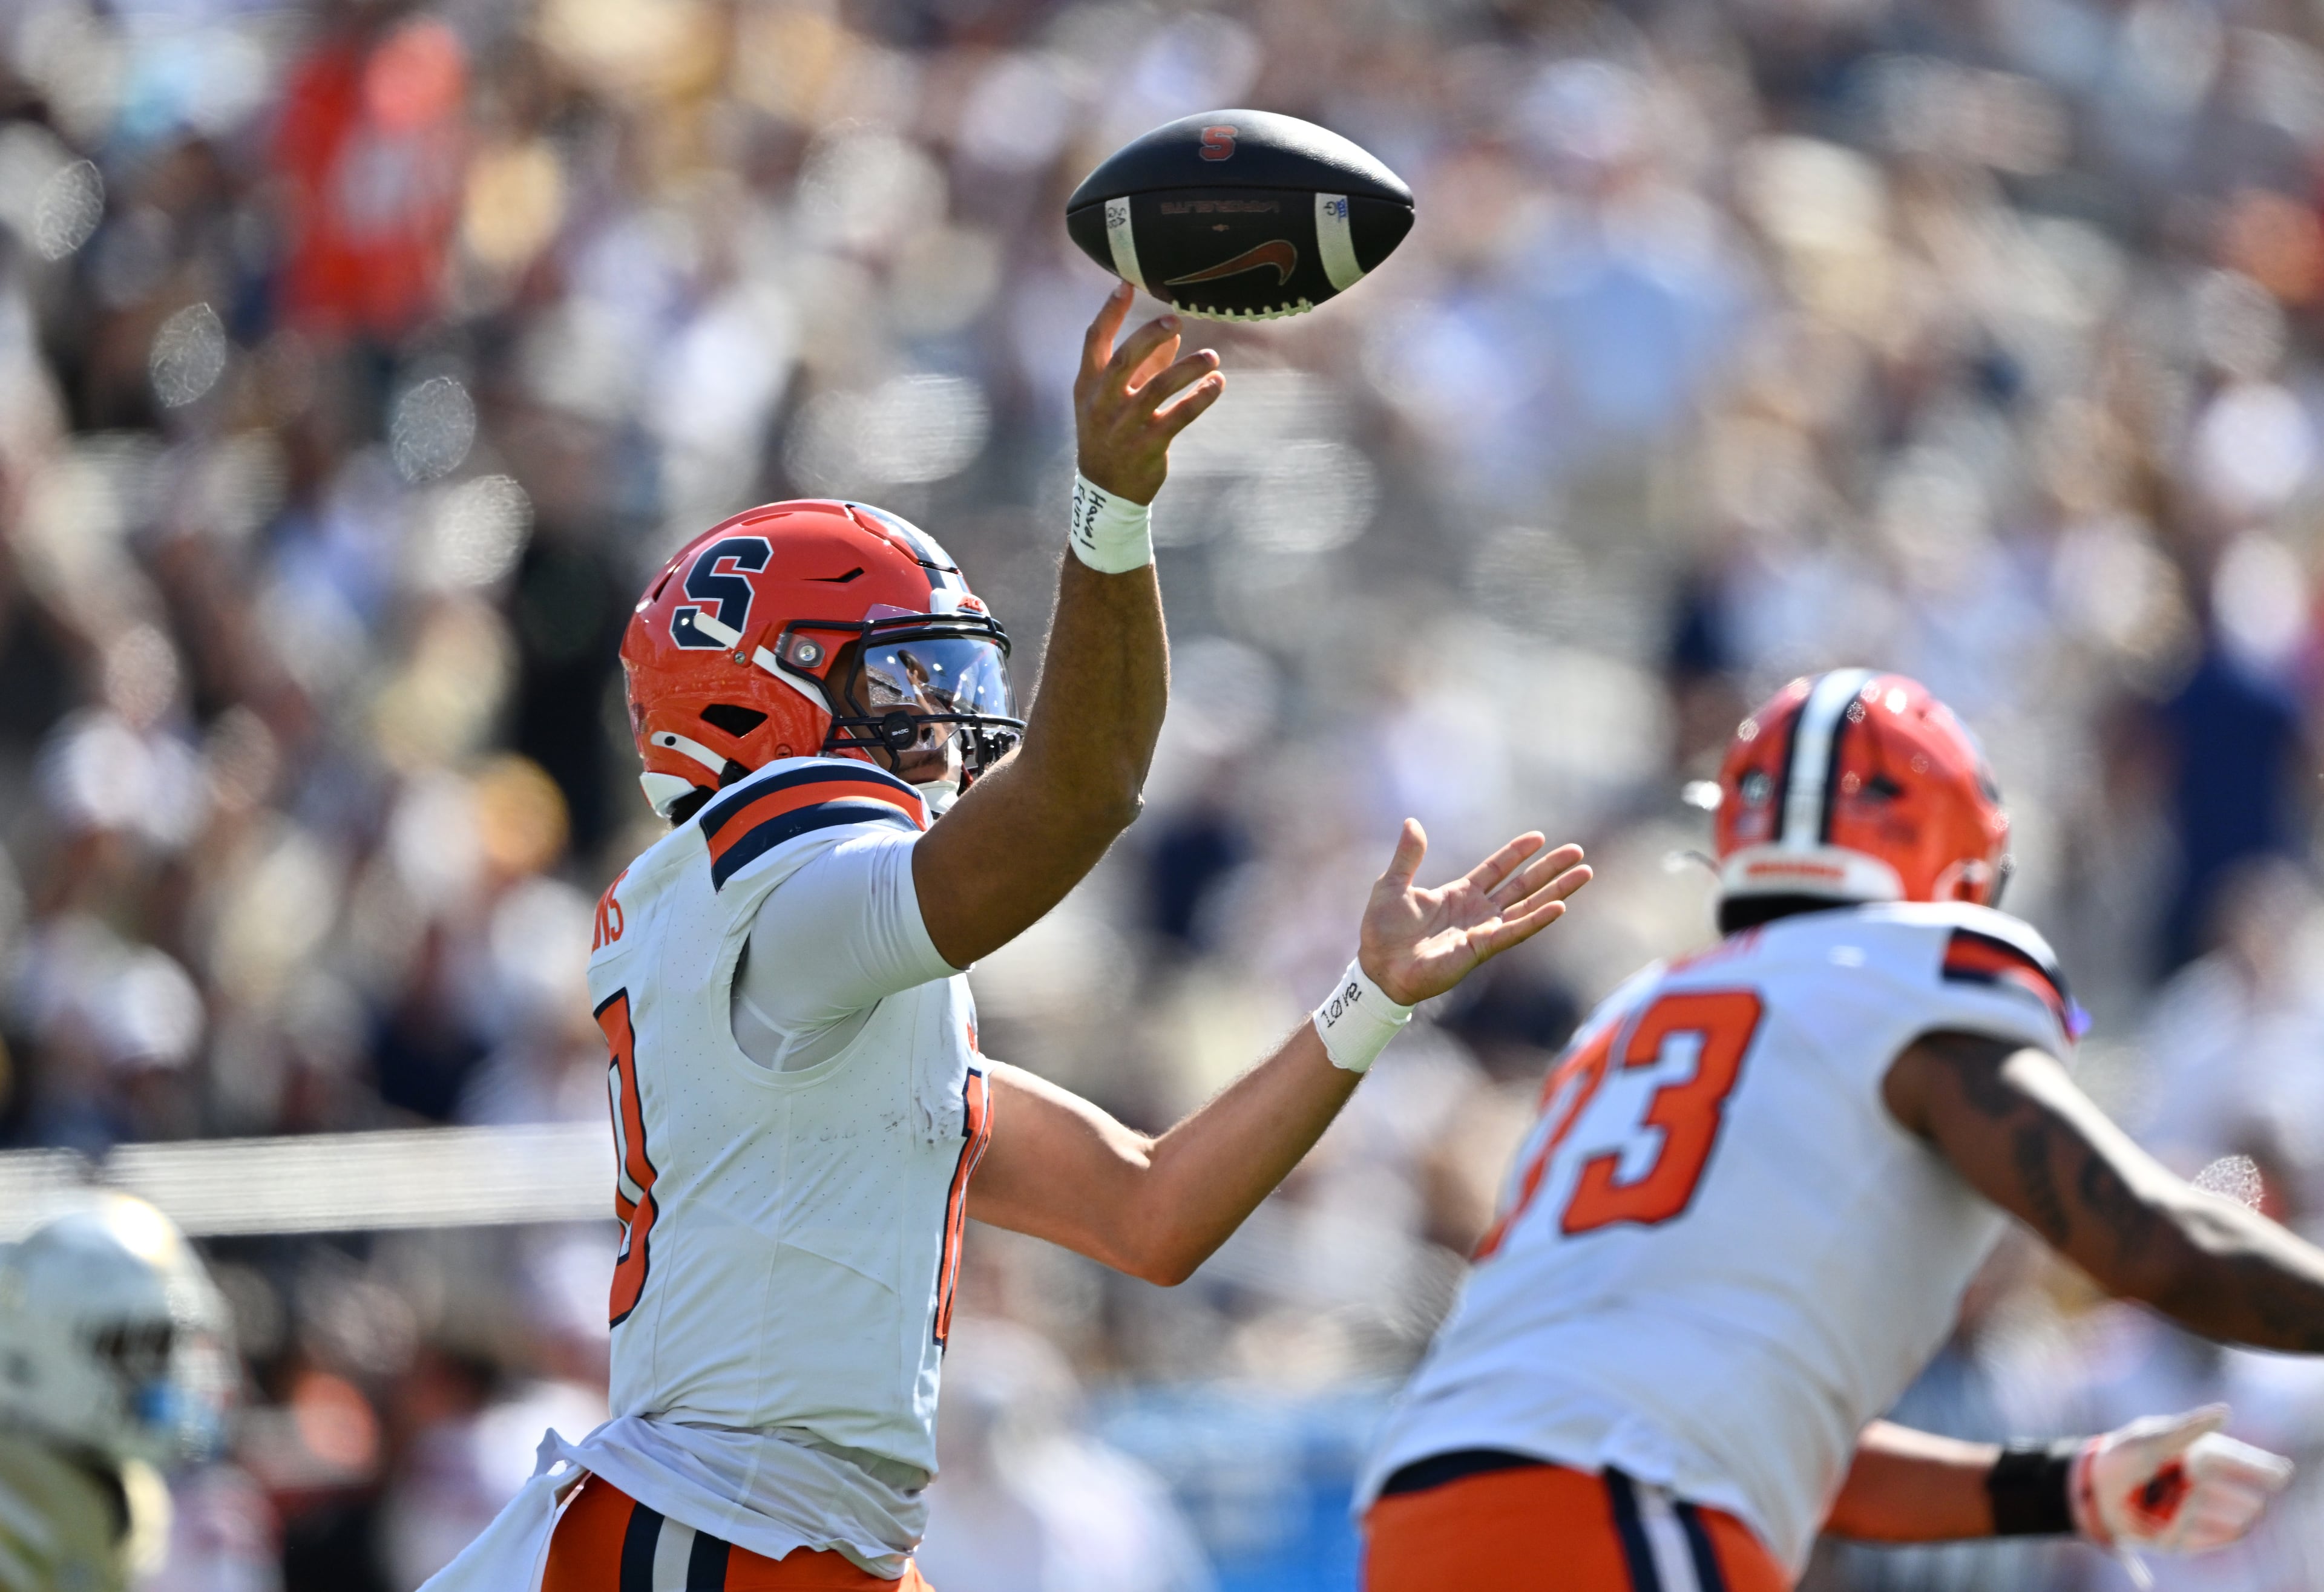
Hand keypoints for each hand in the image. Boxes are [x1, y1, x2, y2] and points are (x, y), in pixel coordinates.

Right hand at [1074, 283, 1222, 503]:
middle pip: (1125, 360)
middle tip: (1176, 319)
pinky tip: (1216, 384)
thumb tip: (1174, 333)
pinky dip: (1200, 398)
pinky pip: (1178, 416)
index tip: (1127, 284)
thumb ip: (1144, 365)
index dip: (1110, 312)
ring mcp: (1124, 426)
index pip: (1094, 341)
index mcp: (1088, 385)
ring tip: (1212, 358)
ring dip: (1188, 368)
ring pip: (1157, 388)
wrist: (1106, 490)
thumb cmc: (1111, 433)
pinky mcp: (1147, 445)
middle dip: (1150, 336)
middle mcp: (1102, 403)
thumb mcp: (1115, 398)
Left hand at [1358, 820, 1589, 1006]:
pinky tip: (1559, 907)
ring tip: (1584, 874)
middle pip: (1522, 885)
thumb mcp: (1392, 885)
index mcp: (1459, 894)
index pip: (1496, 869)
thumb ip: (1408, 856)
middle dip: (1550, 869)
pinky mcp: (1482, 948)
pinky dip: (1537, 919)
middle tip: (1577, 852)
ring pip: (1528, 906)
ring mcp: (1483, 929)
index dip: (1516, 853)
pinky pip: (1515, 931)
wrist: (1379, 967)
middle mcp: (1477, 911)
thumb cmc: (1382, 931)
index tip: (1539, 837)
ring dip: (1556, 891)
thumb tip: (1412, 822)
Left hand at [2073, 1405, 2292, 1558]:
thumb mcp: (2151, 1440)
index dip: (2266, 1471)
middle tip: (2191, 1477)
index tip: (2278, 1475)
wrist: (2095, 1490)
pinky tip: (2169, 1519)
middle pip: (2248, 1500)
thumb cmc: (2124, 1455)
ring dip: (2204, 1511)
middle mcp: (2212, 1486)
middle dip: (2221, 1490)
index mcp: (2208, 1455)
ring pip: (2236, 1525)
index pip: (2251, 1465)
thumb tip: (2225, 1412)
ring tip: (2177, 1496)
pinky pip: (2205, 1541)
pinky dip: (2188, 1530)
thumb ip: (2188, 1429)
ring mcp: (2204, 1515)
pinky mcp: (2190, 1539)